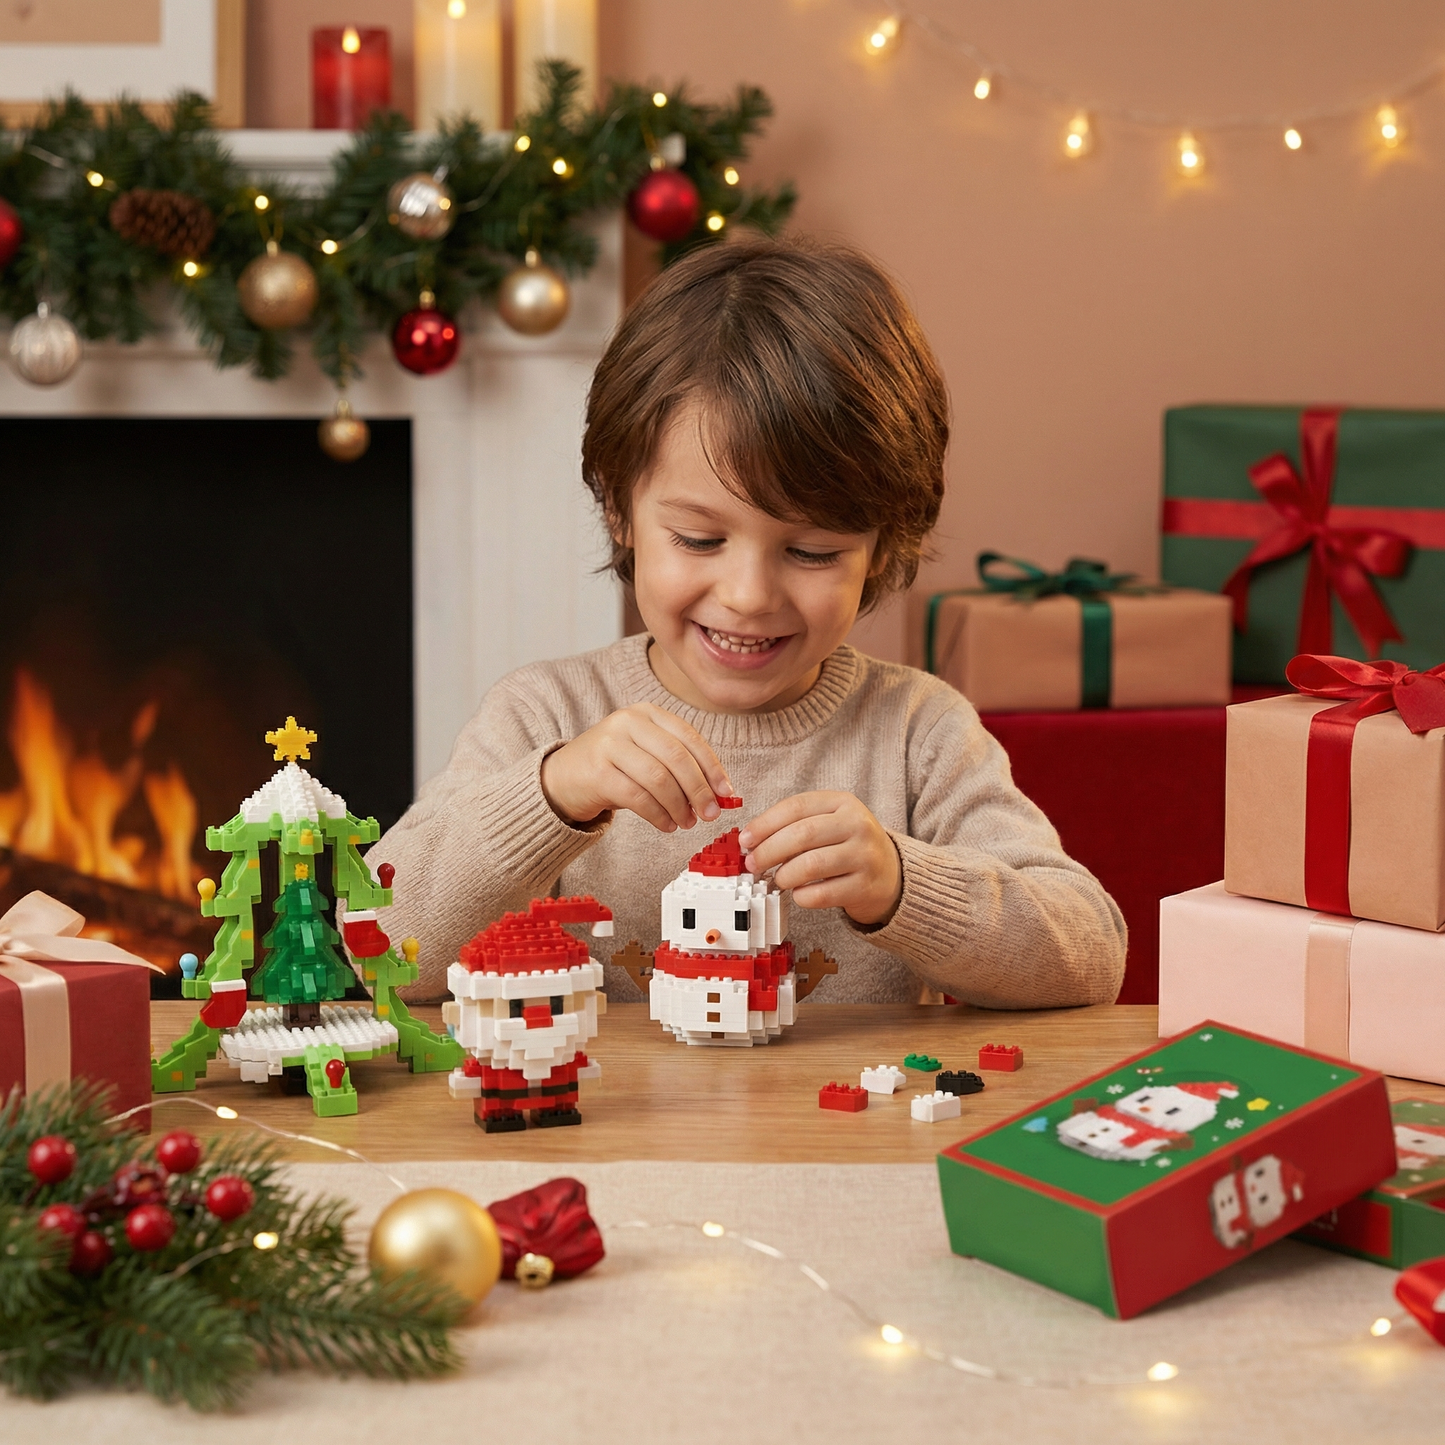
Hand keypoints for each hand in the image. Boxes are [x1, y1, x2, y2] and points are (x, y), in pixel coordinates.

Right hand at [541, 703, 733, 832]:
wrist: (562, 778)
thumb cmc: (614, 768)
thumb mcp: (647, 755)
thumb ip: (679, 766)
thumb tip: (720, 793)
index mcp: (647, 713)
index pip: (689, 737)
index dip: (711, 766)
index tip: (726, 792)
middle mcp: (627, 722)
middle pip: (676, 757)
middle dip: (699, 789)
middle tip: (710, 813)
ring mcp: (609, 745)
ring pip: (658, 778)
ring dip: (679, 805)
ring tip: (687, 822)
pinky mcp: (597, 772)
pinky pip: (638, 797)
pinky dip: (658, 815)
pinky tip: (667, 825)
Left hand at [739, 792, 901, 925]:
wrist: (891, 873)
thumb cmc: (848, 846)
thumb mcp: (829, 823)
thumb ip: (795, 826)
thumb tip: (751, 842)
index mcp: (843, 802)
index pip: (796, 807)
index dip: (765, 824)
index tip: (745, 840)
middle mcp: (857, 825)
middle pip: (802, 835)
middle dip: (769, 851)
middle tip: (753, 864)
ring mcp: (864, 856)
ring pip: (811, 865)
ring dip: (784, 875)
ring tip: (777, 880)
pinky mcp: (865, 886)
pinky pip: (823, 894)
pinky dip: (802, 897)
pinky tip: (799, 894)